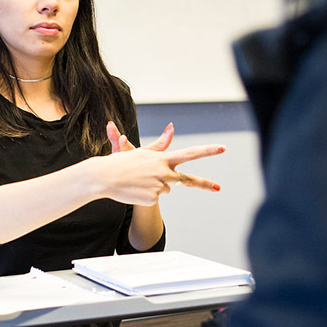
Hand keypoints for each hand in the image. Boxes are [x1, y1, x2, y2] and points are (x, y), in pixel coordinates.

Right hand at [92, 126, 224, 205]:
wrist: (104, 177)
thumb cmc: (122, 162)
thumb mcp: (142, 151)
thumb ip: (161, 144)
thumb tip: (171, 127)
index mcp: (163, 158)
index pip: (190, 153)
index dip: (207, 150)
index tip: (222, 148)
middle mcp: (164, 172)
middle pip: (187, 180)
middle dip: (204, 184)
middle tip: (218, 188)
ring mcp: (159, 187)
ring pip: (167, 189)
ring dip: (156, 186)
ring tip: (139, 181)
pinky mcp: (152, 199)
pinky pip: (156, 198)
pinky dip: (147, 195)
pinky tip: (136, 190)